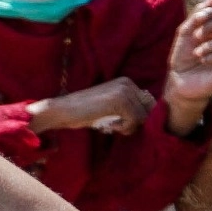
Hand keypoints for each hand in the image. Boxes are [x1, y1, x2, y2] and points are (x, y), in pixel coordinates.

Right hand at [29, 77, 154, 134]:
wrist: (63, 110)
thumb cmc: (84, 112)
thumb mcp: (110, 106)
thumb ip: (128, 107)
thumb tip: (148, 118)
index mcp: (127, 82)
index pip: (148, 103)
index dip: (137, 118)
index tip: (119, 122)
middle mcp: (128, 83)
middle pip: (148, 110)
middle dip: (135, 122)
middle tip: (116, 125)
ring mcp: (124, 91)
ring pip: (143, 117)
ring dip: (128, 127)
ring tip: (111, 125)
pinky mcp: (120, 101)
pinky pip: (134, 120)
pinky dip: (124, 128)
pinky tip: (109, 125)